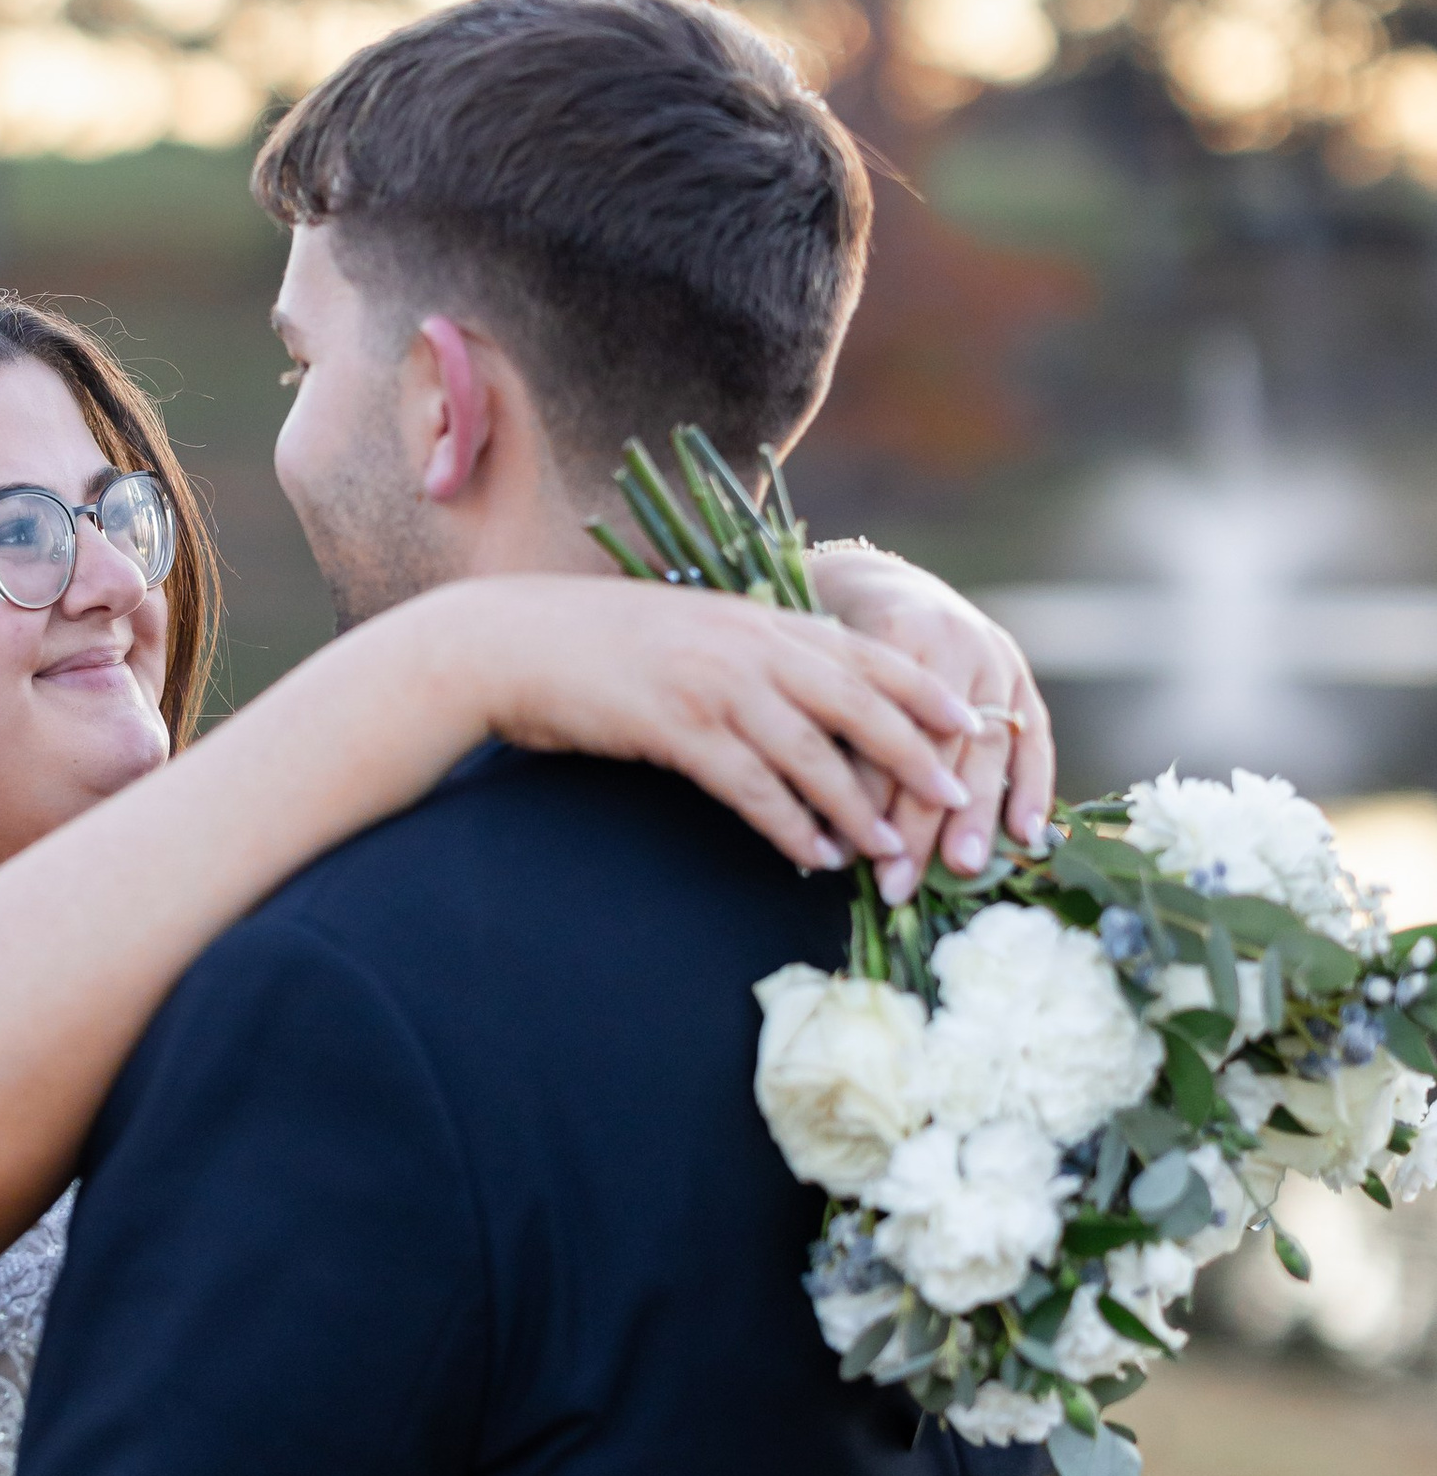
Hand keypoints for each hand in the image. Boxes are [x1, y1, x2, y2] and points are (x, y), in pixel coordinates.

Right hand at [479, 576, 982, 883]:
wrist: (509, 643)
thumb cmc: (595, 642)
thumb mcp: (687, 629)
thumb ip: (748, 651)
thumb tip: (802, 690)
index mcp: (756, 617)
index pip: (863, 650)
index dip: (921, 687)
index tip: (967, 720)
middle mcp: (747, 645)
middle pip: (858, 702)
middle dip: (914, 752)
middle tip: (955, 796)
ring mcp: (714, 685)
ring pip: (812, 755)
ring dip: (856, 808)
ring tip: (889, 851)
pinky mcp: (676, 729)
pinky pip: (752, 788)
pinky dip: (789, 827)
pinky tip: (811, 858)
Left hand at [804, 553, 1053, 896]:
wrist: (876, 578)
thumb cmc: (829, 635)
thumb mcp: (816, 661)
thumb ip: (824, 720)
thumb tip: (814, 820)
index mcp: (894, 629)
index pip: (882, 726)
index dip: (866, 792)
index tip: (848, 850)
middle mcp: (952, 640)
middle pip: (936, 743)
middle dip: (918, 819)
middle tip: (899, 880)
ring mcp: (994, 657)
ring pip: (987, 746)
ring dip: (975, 815)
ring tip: (960, 870)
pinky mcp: (1021, 676)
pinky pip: (1036, 737)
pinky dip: (1032, 788)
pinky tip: (1025, 837)